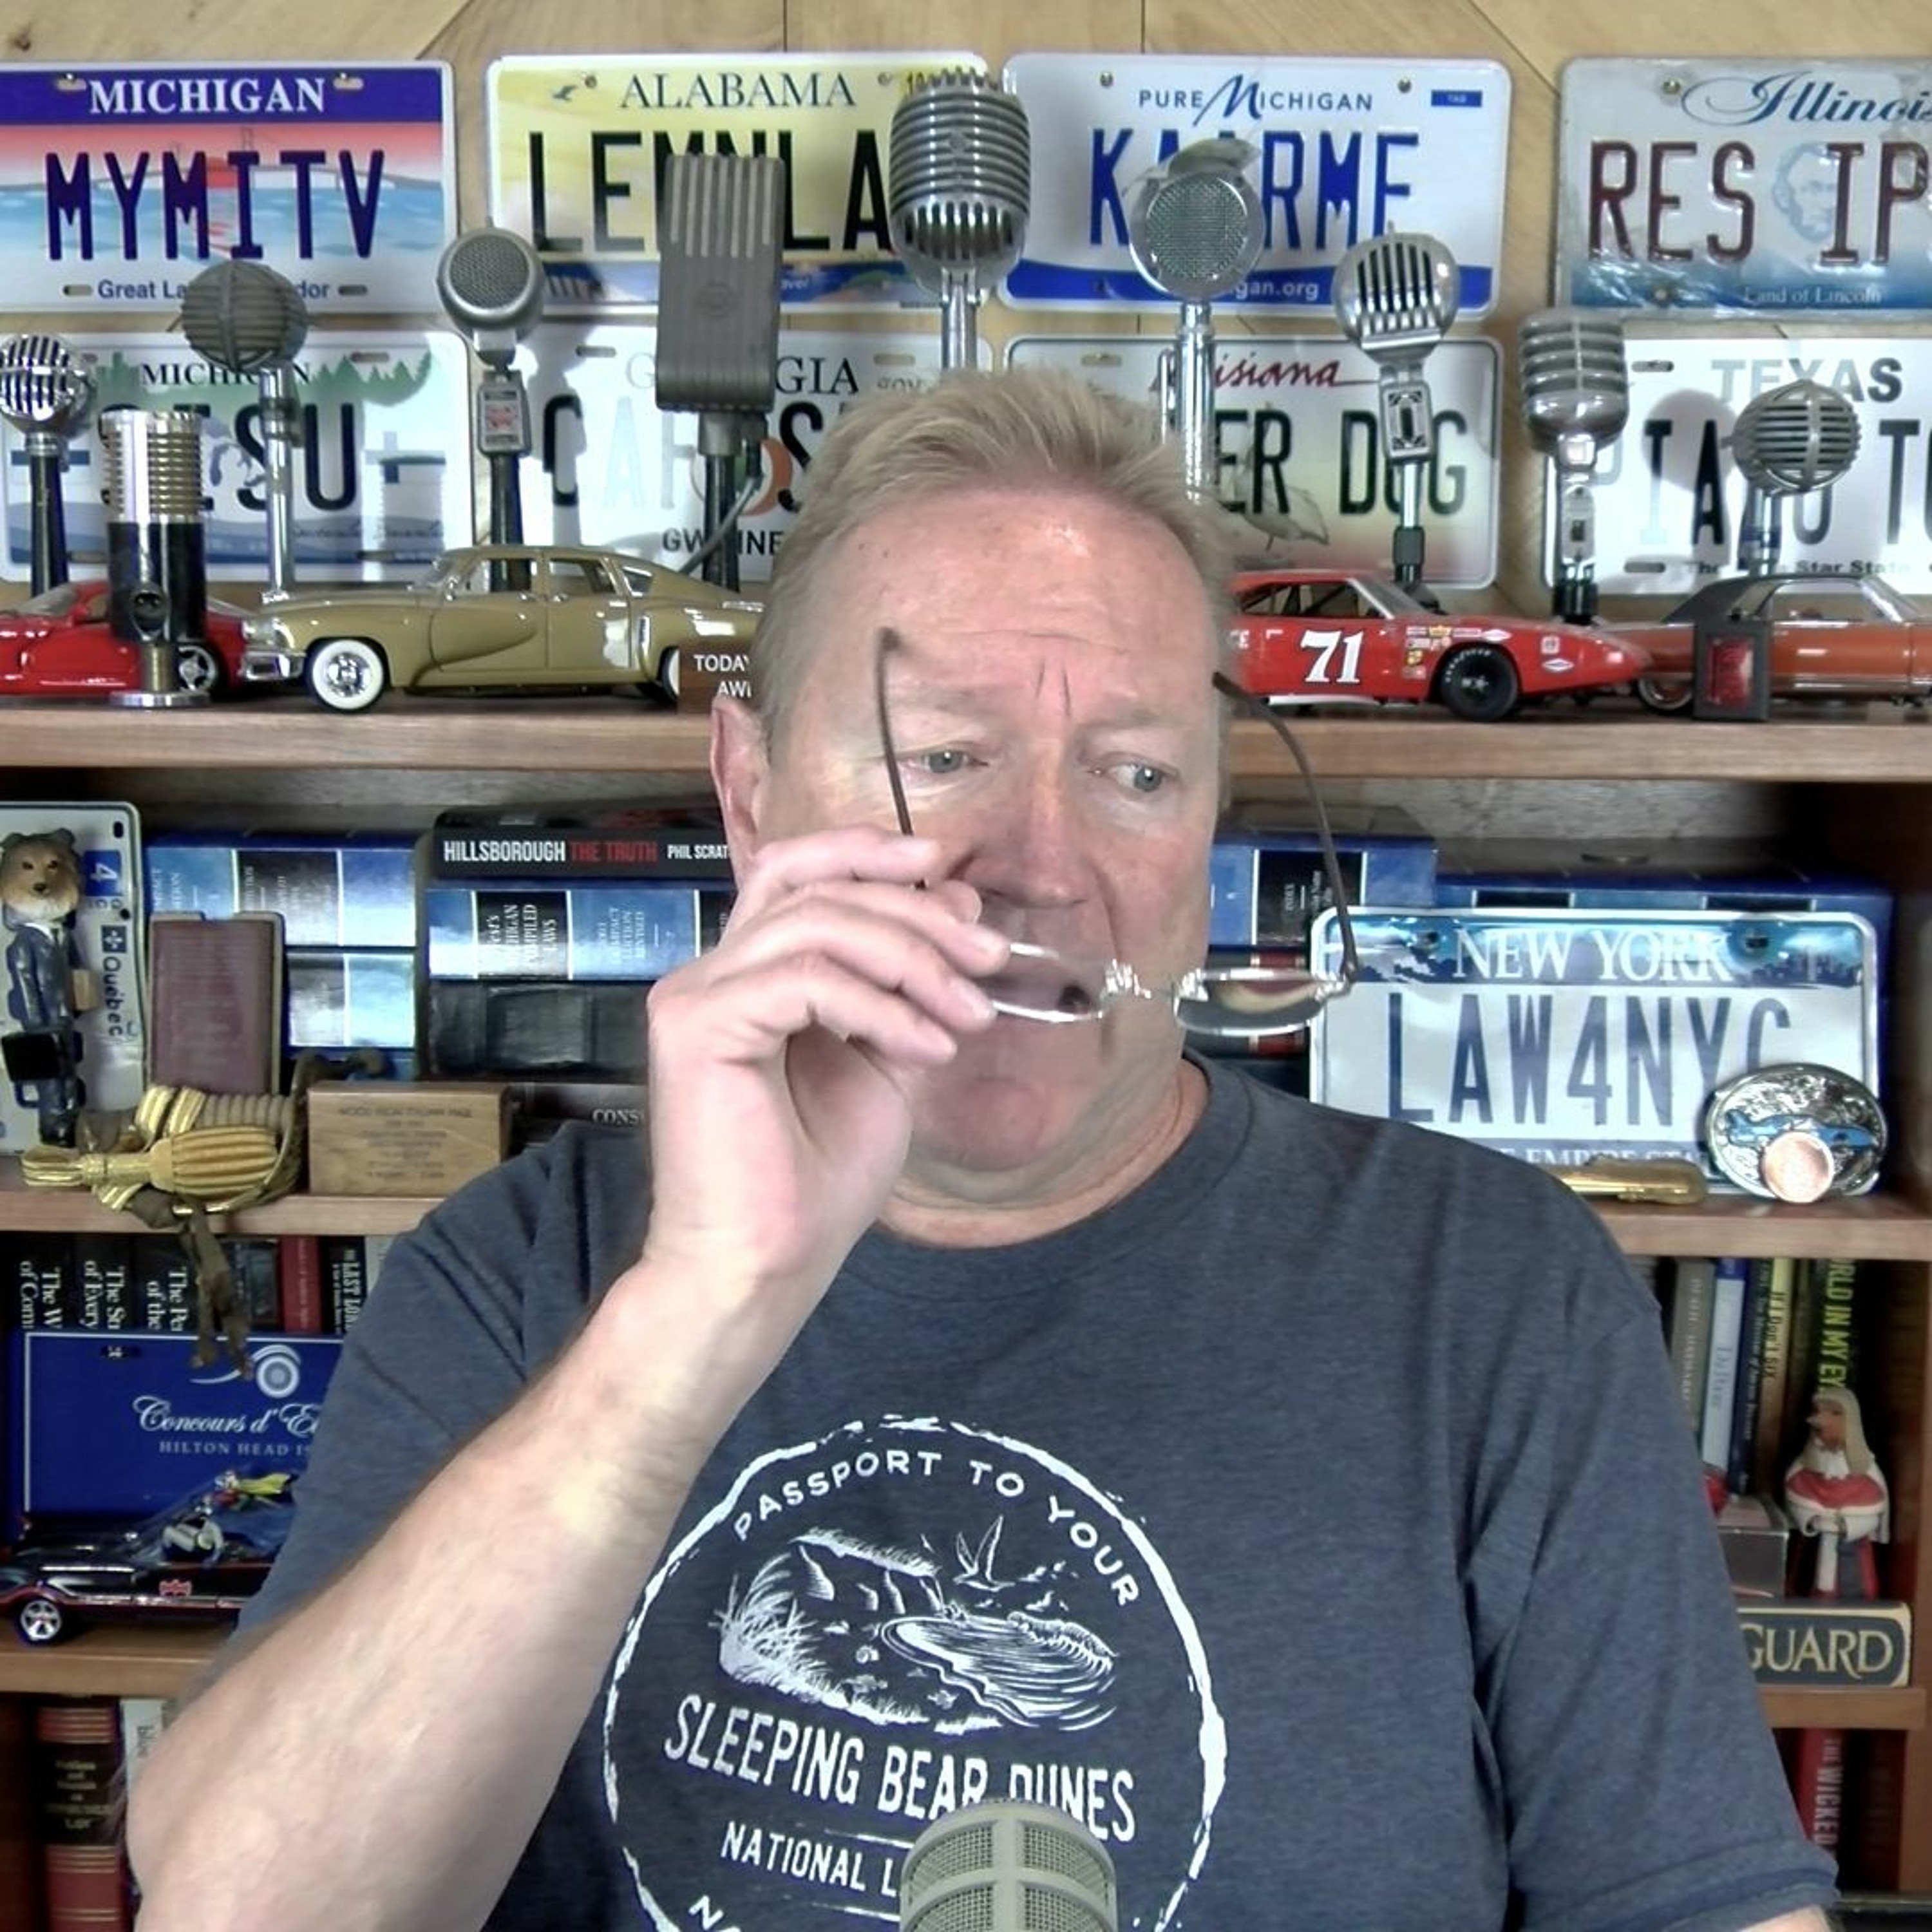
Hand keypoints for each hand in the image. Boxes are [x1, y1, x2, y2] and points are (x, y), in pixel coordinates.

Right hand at [627, 825, 1004, 1413]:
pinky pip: (808, 981)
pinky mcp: (696, 1026)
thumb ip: (908, 982)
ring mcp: (695, 995)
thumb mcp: (885, 1058)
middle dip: (916, 912)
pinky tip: (928, 1048)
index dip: (865, 852)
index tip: (946, 867)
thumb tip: (954, 899)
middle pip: (815, 887)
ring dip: (914, 961)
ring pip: (817, 925)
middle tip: (990, 956)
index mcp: (747, 976)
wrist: (765, 1266)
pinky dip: (883, 1006)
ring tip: (970, 1015)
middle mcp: (711, 973)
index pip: (794, 873)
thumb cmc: (816, 1180)